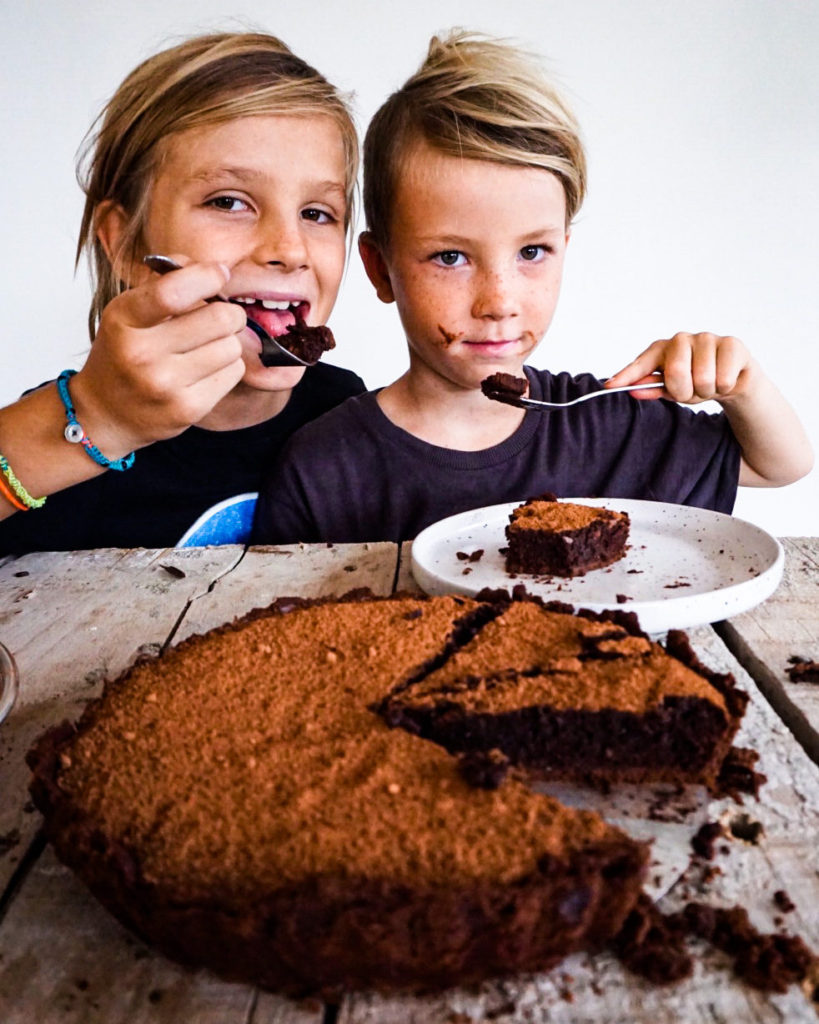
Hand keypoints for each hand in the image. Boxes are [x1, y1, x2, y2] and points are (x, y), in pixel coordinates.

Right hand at [70, 259, 246, 453]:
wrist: (104, 413)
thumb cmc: (123, 354)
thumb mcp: (129, 311)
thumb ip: (167, 283)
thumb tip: (215, 270)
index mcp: (123, 319)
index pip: (174, 290)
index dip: (208, 277)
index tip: (220, 275)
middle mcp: (141, 353)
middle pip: (220, 318)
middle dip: (229, 314)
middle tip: (222, 318)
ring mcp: (164, 384)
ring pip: (232, 347)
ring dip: (228, 343)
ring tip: (208, 347)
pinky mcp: (187, 409)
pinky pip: (234, 373)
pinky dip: (227, 367)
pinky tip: (206, 371)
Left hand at [606, 331, 753, 404]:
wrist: (732, 380)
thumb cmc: (696, 381)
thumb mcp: (671, 389)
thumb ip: (651, 388)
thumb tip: (631, 391)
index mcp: (662, 349)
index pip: (642, 362)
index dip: (627, 375)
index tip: (610, 386)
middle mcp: (682, 339)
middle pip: (676, 373)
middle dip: (684, 391)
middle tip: (690, 390)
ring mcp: (707, 338)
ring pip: (703, 379)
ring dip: (706, 391)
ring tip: (708, 385)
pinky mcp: (731, 344)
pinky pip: (723, 378)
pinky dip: (724, 387)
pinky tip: (724, 379)